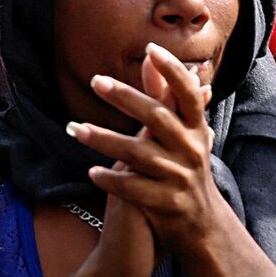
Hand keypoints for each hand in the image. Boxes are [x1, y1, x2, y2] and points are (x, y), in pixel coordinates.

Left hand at [68, 43, 225, 253]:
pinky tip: (91, 172)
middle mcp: (192, 150)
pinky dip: (112, 180)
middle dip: (127, 98)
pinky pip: (134, 189)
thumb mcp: (182, 134)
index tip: (150, 49)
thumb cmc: (184, 169)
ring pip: (138, 154)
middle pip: (157, 118)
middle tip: (96, 81)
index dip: (173, 72)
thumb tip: (150, 56)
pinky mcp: (167, 204)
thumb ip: (165, 96)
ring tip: (74, 129)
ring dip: (104, 140)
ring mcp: (180, 178)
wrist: (201, 227)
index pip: (188, 95)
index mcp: (196, 130)